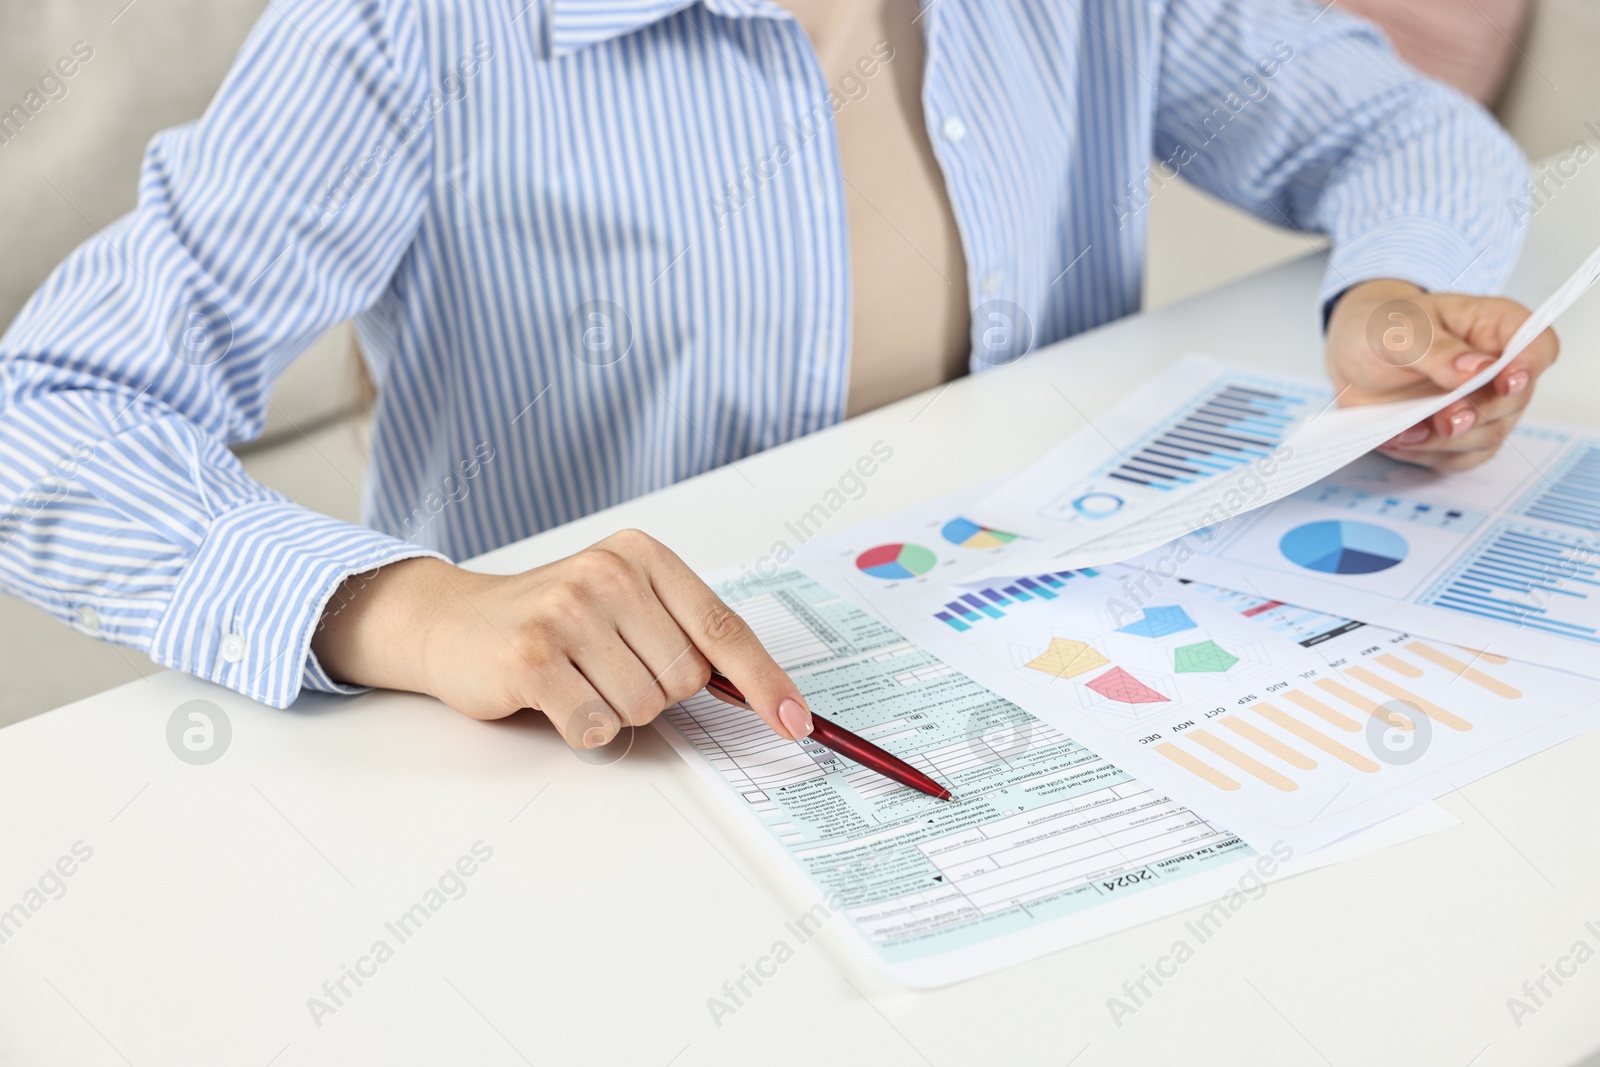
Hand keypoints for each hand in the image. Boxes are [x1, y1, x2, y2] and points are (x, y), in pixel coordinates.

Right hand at [311, 529, 813, 747]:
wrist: (455, 621)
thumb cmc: (551, 618)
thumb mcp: (624, 602)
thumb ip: (684, 632)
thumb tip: (761, 692)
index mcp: (642, 555)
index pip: (722, 628)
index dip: (765, 682)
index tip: (795, 722)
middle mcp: (607, 574)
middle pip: (684, 679)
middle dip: (656, 692)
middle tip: (607, 668)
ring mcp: (568, 612)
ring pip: (644, 708)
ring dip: (615, 710)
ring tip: (577, 678)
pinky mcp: (533, 657)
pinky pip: (596, 725)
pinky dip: (582, 727)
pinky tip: (555, 697)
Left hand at [1325, 279, 1558, 470]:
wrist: (1352, 354)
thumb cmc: (1383, 328)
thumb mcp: (1399, 330)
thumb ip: (1439, 349)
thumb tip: (1478, 369)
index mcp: (1495, 326)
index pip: (1537, 346)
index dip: (1530, 366)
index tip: (1507, 381)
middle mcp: (1497, 367)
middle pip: (1516, 399)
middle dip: (1479, 413)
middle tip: (1446, 419)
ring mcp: (1482, 404)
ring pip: (1488, 434)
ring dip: (1448, 440)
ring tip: (1406, 432)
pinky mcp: (1458, 434)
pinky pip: (1459, 457)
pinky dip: (1429, 454)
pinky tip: (1399, 440)